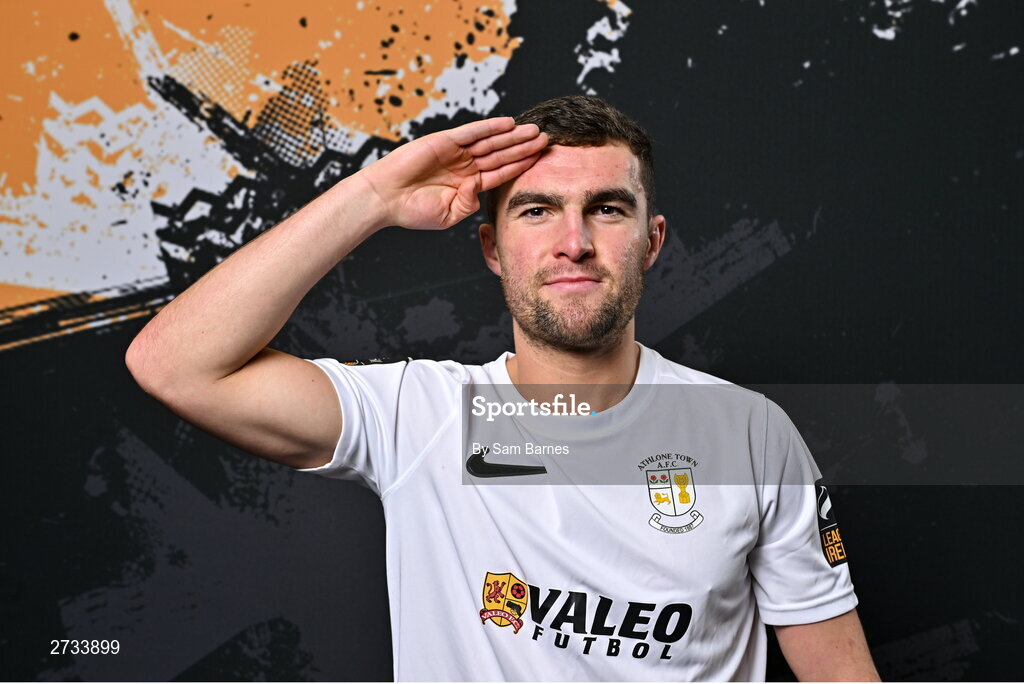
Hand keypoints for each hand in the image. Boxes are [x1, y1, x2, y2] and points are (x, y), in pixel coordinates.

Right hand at [358, 117, 546, 230]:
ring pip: (491, 141)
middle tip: (547, 140)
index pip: (501, 172)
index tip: (541, 160)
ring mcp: (456, 152)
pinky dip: (489, 127)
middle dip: (524, 147)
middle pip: (501, 154)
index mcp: (468, 183)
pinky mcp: (444, 141)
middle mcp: (465, 165)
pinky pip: (471, 132)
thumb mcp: (449, 214)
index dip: (522, 165)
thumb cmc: (412, 210)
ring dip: (513, 136)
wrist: (386, 199)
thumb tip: (481, 193)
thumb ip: (468, 204)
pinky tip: (508, 124)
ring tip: (535, 131)